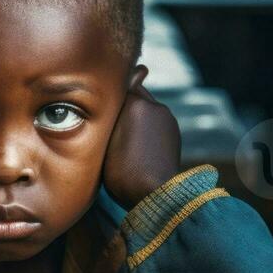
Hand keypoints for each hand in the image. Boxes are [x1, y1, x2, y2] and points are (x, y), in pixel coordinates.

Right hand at [103, 66, 181, 209]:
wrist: (155, 197)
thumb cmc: (125, 171)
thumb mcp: (108, 139)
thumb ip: (115, 108)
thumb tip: (135, 75)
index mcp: (138, 104)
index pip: (121, 84)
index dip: (110, 92)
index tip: (99, 98)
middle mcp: (157, 108)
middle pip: (135, 96)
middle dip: (123, 105)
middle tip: (108, 121)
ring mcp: (168, 122)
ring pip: (145, 111)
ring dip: (134, 119)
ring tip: (119, 139)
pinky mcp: (173, 136)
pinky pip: (154, 125)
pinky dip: (144, 131)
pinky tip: (134, 148)